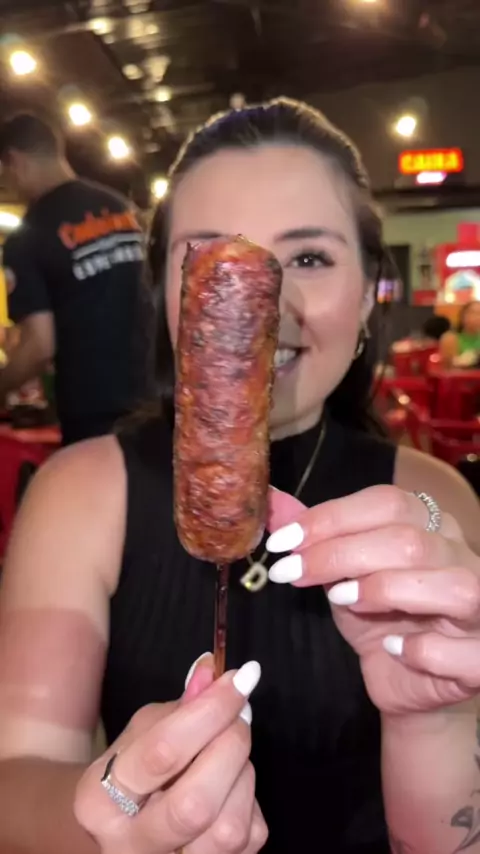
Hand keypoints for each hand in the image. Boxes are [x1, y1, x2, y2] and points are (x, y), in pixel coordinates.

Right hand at [75, 657, 266, 853]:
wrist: (120, 829)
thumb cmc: (136, 771)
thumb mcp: (143, 730)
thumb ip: (179, 704)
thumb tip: (210, 670)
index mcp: (98, 798)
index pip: (162, 751)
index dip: (210, 710)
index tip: (240, 678)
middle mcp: (127, 845)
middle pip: (195, 804)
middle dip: (230, 748)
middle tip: (241, 715)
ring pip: (228, 830)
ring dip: (243, 777)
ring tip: (232, 754)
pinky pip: (249, 838)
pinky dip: (250, 800)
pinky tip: (232, 785)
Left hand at [267, 485, 479, 715]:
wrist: (406, 683)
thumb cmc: (378, 619)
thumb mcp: (340, 576)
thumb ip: (317, 542)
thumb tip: (276, 511)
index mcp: (431, 525)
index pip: (388, 502)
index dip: (332, 517)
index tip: (283, 541)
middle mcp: (463, 557)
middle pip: (409, 541)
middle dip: (340, 554)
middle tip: (292, 573)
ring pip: (451, 585)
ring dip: (386, 590)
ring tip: (344, 601)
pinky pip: (467, 650)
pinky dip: (423, 649)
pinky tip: (392, 647)